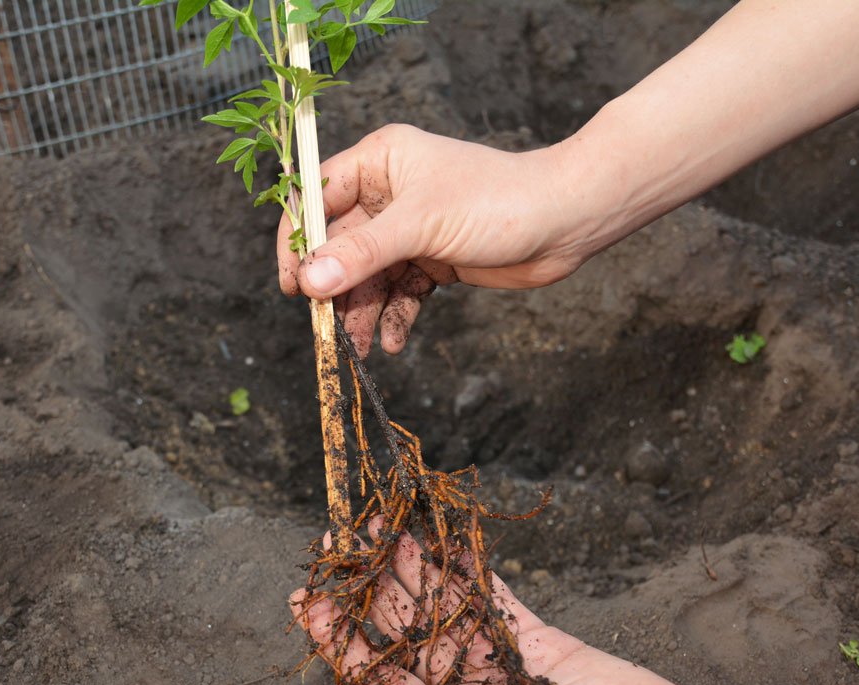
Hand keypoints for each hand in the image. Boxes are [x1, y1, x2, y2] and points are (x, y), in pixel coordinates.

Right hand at [277, 125, 587, 356]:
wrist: (565, 223)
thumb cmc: (498, 201)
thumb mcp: (421, 225)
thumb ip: (363, 253)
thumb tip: (310, 281)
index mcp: (380, 162)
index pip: (318, 198)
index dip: (299, 240)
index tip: (293, 284)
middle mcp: (390, 193)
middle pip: (341, 246)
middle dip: (335, 289)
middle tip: (327, 329)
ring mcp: (411, 229)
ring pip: (369, 275)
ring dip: (362, 311)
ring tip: (360, 348)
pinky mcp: (432, 259)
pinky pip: (399, 291)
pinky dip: (393, 316)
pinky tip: (392, 341)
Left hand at [289, 518, 716, 684]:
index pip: (379, 682)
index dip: (341, 641)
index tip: (309, 600)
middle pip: (403, 636)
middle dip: (368, 590)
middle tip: (337, 544)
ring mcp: (503, 663)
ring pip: (443, 609)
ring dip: (411, 570)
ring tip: (380, 527)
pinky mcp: (539, 639)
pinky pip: (492, 597)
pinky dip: (466, 569)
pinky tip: (440, 540)